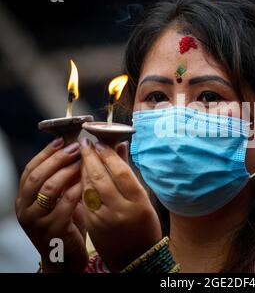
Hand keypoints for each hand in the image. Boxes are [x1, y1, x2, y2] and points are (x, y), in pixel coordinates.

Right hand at [15, 138, 87, 271]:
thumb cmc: (66, 223)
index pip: (31, 168)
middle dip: (58, 158)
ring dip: (68, 171)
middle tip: (76, 147)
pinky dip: (78, 188)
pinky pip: (66, 203)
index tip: (62, 139)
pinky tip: (89, 180)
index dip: (46, 153)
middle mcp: (25, 208)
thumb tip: (80, 149)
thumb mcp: (61, 198)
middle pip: (38, 175)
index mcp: (24, 198)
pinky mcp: (52, 229)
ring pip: (50, 188)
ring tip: (84, 161)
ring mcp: (36, 220)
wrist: (65, 256)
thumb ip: (66, 177)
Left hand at [79, 138, 161, 271]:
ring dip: (83, 169)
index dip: (108, 155)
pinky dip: (81, 185)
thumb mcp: (142, 197)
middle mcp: (120, 209)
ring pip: (89, 188)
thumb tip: (120, 145)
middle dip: (91, 157)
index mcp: (138, 201)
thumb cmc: (144, 225)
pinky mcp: (93, 225)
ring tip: (82, 156)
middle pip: (101, 177)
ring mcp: (105, 218)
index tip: (100, 143)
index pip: (120, 172)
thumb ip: (128, 171)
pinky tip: (80, 175)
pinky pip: (84, 200)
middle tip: (85, 143)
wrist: (136, 257)